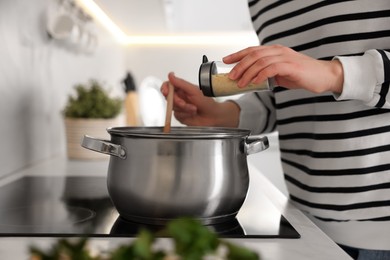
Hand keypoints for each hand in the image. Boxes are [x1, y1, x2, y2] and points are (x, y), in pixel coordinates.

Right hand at [160, 72, 239, 126]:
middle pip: (168, 97)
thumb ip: (181, 83)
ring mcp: (179, 107)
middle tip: (185, 103)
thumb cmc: (207, 102)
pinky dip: (185, 114)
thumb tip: (170, 75)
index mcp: (182, 89)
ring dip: (184, 108)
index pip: (168, 86)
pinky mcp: (180, 116)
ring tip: (194, 109)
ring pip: (172, 107)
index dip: (165, 88)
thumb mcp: (194, 90)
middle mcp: (179, 97)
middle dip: (177, 101)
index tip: (166, 91)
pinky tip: (192, 114)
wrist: (213, 117)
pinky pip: (176, 115)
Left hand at [223, 45, 343, 93]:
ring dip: (247, 73)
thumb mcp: (281, 74)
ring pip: (260, 61)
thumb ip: (268, 74)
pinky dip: (261, 75)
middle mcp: (278, 51)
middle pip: (253, 54)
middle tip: (231, 76)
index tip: (226, 60)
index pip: (252, 50)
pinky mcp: (291, 66)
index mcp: (275, 51)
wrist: (324, 77)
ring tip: (240, 83)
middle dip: (239, 65)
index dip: (237, 54)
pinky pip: (271, 68)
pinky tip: (255, 82)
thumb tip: (252, 81)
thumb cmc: (303, 76)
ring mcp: (285, 57)